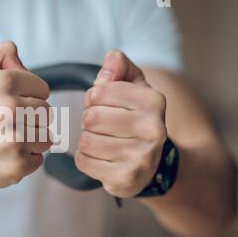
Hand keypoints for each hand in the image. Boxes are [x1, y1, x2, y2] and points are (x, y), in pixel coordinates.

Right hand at [0, 42, 51, 187]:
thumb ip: (3, 53)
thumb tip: (23, 62)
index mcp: (4, 82)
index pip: (43, 89)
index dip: (27, 95)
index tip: (9, 102)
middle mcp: (11, 110)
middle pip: (47, 113)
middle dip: (30, 117)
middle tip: (5, 121)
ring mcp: (14, 140)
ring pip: (46, 137)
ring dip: (30, 138)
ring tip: (5, 137)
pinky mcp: (15, 165)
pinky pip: (38, 159)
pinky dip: (24, 158)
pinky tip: (4, 153)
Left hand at [75, 50, 166, 197]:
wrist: (151, 165)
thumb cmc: (135, 119)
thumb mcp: (133, 88)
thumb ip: (120, 68)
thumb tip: (111, 57)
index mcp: (153, 100)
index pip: (98, 91)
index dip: (93, 98)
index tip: (104, 105)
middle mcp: (152, 129)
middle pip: (91, 117)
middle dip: (89, 121)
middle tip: (102, 127)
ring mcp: (141, 156)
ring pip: (86, 141)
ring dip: (87, 141)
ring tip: (103, 142)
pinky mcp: (125, 178)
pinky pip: (84, 161)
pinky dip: (86, 159)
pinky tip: (101, 158)